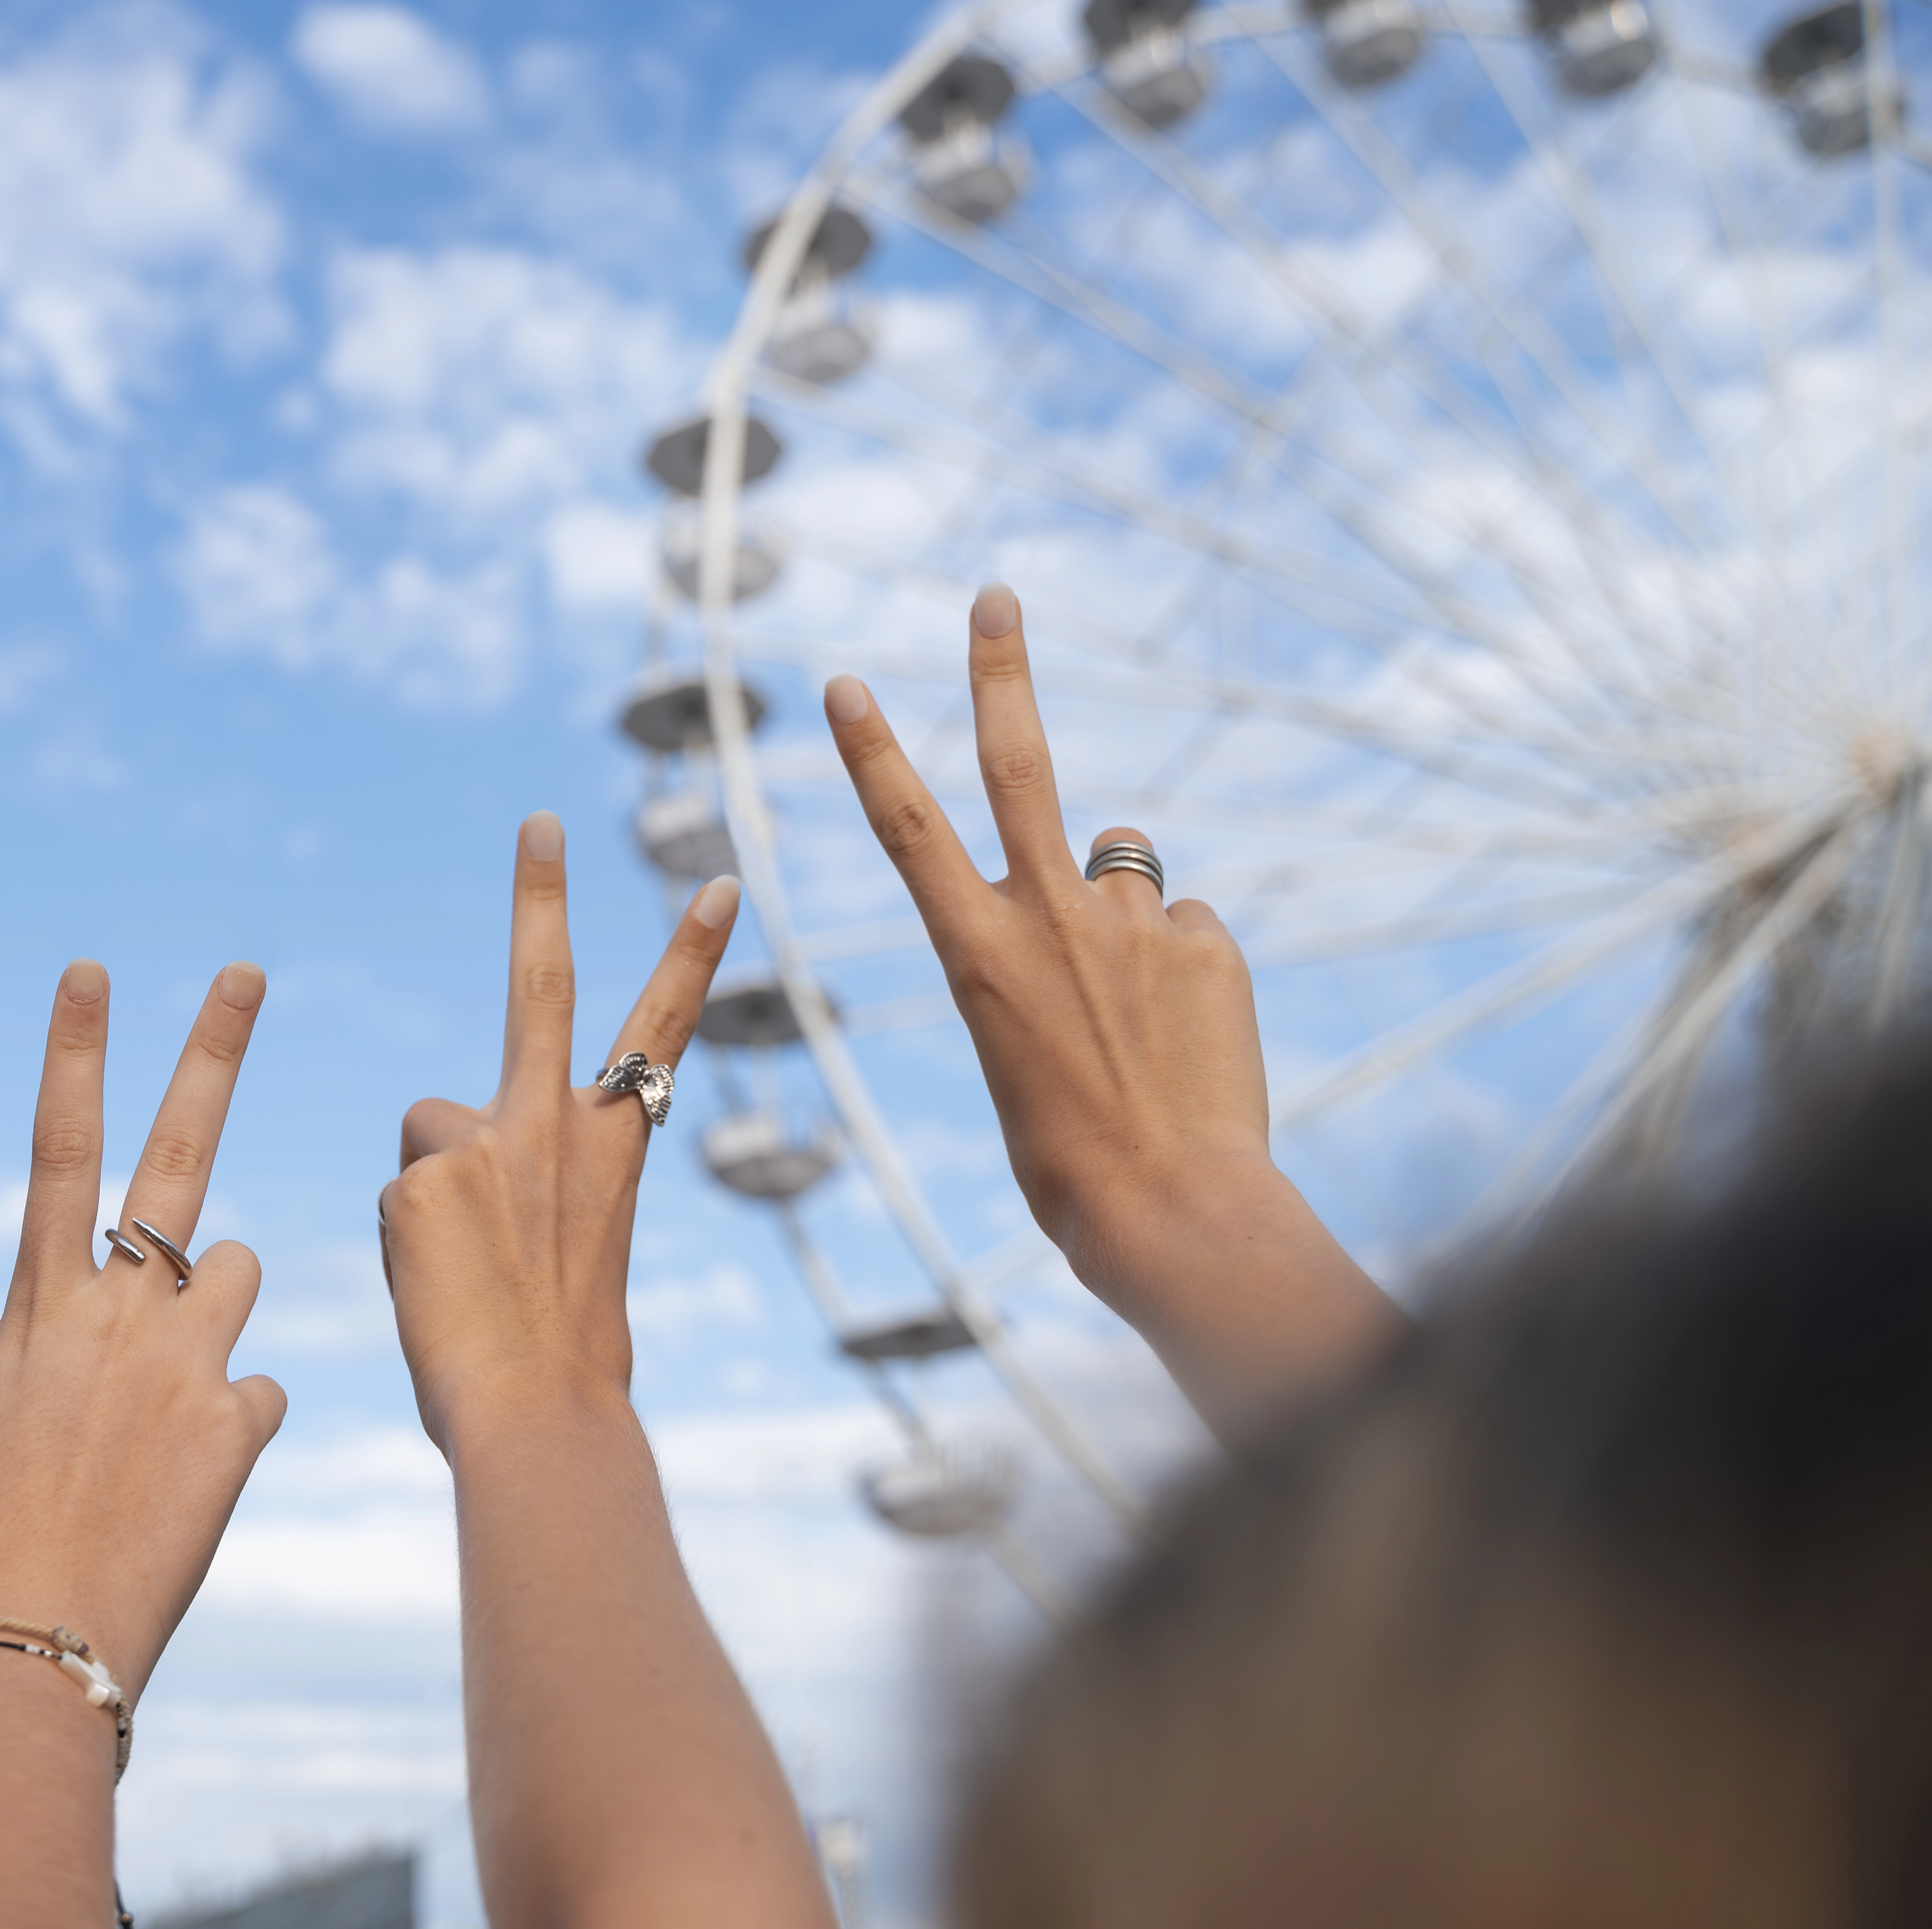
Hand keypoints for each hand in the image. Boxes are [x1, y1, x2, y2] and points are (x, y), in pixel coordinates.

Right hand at [0, 959, 284, 1693]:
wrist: (27, 1636)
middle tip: (245, 971)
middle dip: (209, 1053)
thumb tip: (143, 1335)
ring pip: (238, 1270)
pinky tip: (195, 1483)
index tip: (92, 971)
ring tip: (174, 1395)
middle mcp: (110, 1311)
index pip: (59, 1148)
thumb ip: (82, 1349)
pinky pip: (260, 1391)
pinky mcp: (235, 1419)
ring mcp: (179, 1359)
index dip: (76, 1055)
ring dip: (221, 1306)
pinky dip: (237, 1424)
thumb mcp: (17, 1416)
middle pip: (172, 1153)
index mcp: (38, 1307)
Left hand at [381, 812, 739, 1451]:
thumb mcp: (575, 1253)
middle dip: (541, 894)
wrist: (540, 1410)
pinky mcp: (419, 1177)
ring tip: (465, 1273)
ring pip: (428, 1133)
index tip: (720, 883)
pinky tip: (437, 1290)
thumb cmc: (567, 1362)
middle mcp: (551, 1123)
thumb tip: (479, 1180)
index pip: (661, 1028)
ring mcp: (484, 1142)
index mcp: (611, 1144)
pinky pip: (395, 1199)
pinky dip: (405, 1245)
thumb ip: (538, 1190)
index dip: (692, 953)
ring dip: (432, 1194)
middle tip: (538, 820)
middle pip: (541, 984)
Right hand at [822, 582, 1398, 1428]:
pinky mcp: (1207, 945)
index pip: (907, 828)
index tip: (845, 681)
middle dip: (1001, 670)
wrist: (1167, 1209)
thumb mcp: (1022, 1050)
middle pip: (1019, 762)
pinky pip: (1190, 932)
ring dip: (1125, 905)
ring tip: (1136, 1003)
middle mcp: (1049, 916)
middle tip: (998, 594)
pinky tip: (1188, 1043)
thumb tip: (1125, 875)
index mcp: (975, 953)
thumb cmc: (1070, 1158)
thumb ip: (1054, 953)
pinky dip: (1186, 971)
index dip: (872, 750)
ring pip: (1128, 861)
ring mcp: (1132, 924)